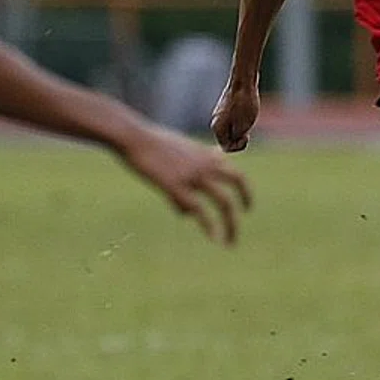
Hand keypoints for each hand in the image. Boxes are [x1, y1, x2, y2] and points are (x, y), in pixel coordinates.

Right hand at [119, 125, 251, 244]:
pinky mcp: (176, 186)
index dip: (244, 189)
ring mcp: (193, 175)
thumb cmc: (147, 144)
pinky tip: (213, 238)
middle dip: (245, 201)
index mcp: (205, 154)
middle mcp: (204, 164)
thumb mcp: (174, 152)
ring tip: (230, 242)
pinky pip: (198, 209)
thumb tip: (187, 206)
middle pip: (237, 183)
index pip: (234, 172)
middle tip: (245, 219)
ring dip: (230, 224)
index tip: (246, 206)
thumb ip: (186, 172)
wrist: (132, 137)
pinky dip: (208, 225)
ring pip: (223, 201)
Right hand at [211, 81, 259, 152]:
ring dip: (241, 128)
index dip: (239, 146)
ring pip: (231, 129)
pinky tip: (248, 112)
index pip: (226, 147)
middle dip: (239, 137)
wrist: (244, 81)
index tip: (246, 136)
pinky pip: (233, 120)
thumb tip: (230, 142)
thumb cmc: (244, 104)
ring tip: (249, 118)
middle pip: (228, 139)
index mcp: (217, 128)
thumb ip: (235, 138)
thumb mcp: (243, 127)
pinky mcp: (226, 106)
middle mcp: (215, 121)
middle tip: (248, 128)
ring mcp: (220, 113)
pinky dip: (241, 120)